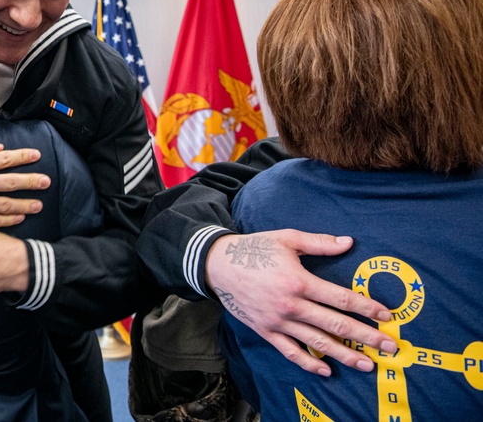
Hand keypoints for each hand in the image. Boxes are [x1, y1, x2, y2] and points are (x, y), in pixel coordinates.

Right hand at [0, 139, 46, 229]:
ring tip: (39, 204)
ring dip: (25, 204)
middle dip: (32, 181)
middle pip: (11, 182)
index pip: (5, 158)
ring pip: (6, 204)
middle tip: (47, 182)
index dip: (23, 156)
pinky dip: (8, 219)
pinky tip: (19, 218)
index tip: (37, 155)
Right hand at [206, 229, 397, 375]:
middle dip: (367, 338)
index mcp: (299, 281)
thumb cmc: (254, 248)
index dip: (367, 308)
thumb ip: (319, 243)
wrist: (218, 265)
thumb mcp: (286, 238)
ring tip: (368, 365)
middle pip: (336, 325)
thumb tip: (349, 242)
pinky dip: (309, 363)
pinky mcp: (266, 331)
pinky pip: (291, 351)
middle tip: (391, 348)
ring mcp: (278, 321)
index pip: (341, 298)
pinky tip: (327, 370)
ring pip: (318, 343)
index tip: (386, 316)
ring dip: (346, 355)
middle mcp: (291, 305)